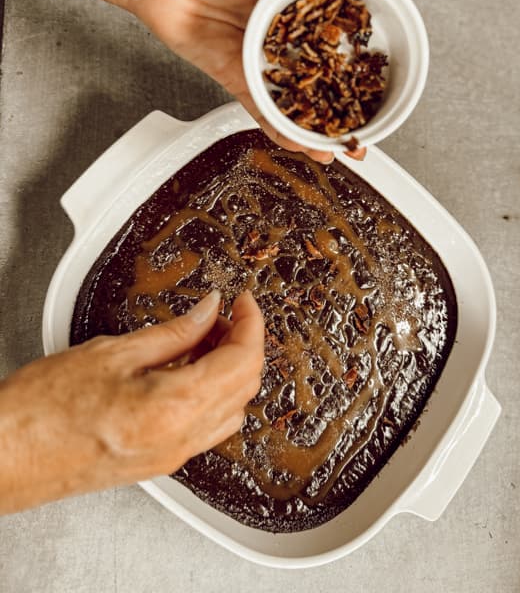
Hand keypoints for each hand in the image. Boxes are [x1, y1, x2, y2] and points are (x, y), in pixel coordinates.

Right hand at [0, 289, 263, 513]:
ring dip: (231, 370)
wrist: (5, 457)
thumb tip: (208, 311)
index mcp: (173, 408)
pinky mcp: (158, 463)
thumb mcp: (111, 353)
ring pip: (231, 410)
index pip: (242, 361)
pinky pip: (206, 427)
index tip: (245, 301)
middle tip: (224, 313)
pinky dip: (212, 393)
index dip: (251, 323)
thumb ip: (173, 332)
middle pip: (244, 387)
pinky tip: (189, 368)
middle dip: (244, 344)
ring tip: (206, 336)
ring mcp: (171, 457)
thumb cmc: (39, 410)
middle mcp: (180, 441)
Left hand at [86, 0, 366, 161]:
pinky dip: (277, 129)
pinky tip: (295, 144)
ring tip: (332, 151)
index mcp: (299, 15)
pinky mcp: (235, 79)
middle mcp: (283, 44)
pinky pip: (260, 110)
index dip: (360, 75)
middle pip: (319, 86)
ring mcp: (259, 64)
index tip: (382, 96)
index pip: (339, 52)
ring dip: (312, 132)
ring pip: (293, 105)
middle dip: (341, 115)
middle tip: (361, 137)